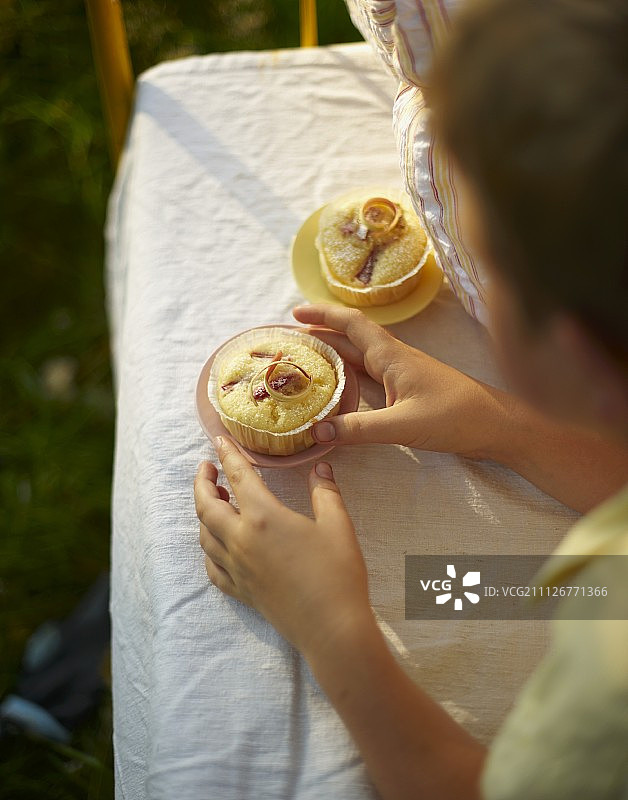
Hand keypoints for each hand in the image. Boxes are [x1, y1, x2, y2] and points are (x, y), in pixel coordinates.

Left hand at [193, 436, 372, 657]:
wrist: (332, 629)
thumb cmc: (338, 575)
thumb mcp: (338, 525)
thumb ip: (325, 492)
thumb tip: (320, 468)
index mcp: (264, 517)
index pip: (238, 476)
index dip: (227, 454)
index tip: (219, 440)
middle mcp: (241, 541)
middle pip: (207, 505)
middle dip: (202, 482)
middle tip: (207, 467)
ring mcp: (237, 569)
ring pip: (204, 535)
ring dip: (204, 513)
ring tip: (215, 501)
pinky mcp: (241, 591)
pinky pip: (212, 567)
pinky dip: (209, 550)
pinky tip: (218, 545)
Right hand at [293, 303, 511, 458]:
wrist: (497, 426)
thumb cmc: (456, 417)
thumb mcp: (403, 425)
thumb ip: (359, 429)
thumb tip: (316, 431)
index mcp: (392, 355)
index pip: (351, 324)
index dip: (322, 315)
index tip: (293, 313)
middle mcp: (394, 359)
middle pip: (349, 339)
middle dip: (318, 336)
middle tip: (286, 343)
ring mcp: (401, 375)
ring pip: (358, 359)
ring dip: (332, 358)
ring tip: (302, 364)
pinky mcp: (406, 392)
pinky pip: (368, 379)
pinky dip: (347, 380)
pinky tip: (335, 391)